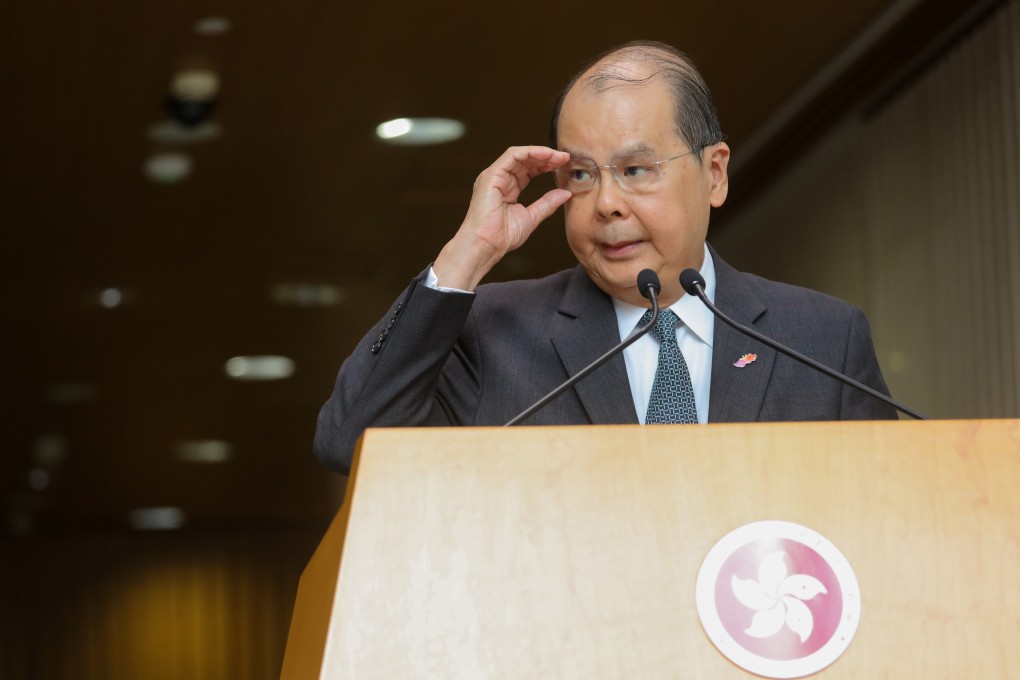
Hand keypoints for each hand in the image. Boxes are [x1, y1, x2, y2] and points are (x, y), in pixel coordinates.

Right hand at [433, 146, 571, 289]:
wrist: (487, 245)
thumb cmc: (502, 236)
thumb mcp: (532, 217)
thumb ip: (547, 203)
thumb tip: (565, 193)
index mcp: (508, 188)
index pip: (528, 170)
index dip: (546, 165)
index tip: (563, 165)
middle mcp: (500, 179)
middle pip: (525, 160)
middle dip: (546, 157)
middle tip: (565, 158)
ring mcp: (494, 176)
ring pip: (519, 155)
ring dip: (540, 153)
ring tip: (558, 156)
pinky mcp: (491, 175)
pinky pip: (512, 156)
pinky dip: (529, 152)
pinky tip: (545, 154)